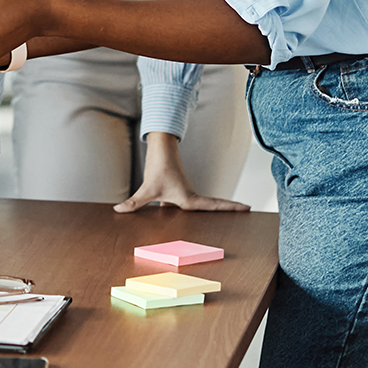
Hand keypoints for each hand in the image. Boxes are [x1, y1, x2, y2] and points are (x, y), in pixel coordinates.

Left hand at [114, 132, 250, 213]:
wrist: (159, 148)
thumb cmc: (158, 167)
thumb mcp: (147, 188)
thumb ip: (134, 202)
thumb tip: (119, 210)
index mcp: (188, 199)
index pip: (214, 206)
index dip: (230, 208)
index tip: (248, 207)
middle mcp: (190, 197)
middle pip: (213, 207)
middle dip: (229, 209)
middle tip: (248, 210)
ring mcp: (184, 195)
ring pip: (202, 206)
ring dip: (217, 209)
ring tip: (236, 211)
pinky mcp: (176, 192)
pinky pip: (188, 206)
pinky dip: (195, 211)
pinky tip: (190, 219)